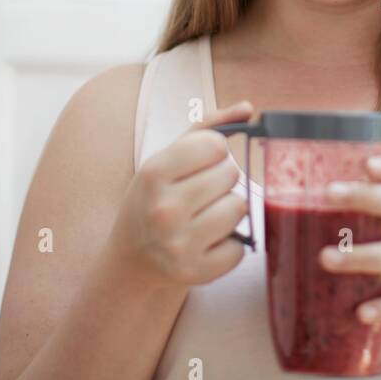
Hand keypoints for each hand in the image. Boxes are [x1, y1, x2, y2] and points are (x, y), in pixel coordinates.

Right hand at [109, 100, 254, 287]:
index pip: (216, 145)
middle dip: (222, 182)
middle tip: (200, 195)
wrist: (132, 258)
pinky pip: (240, 248)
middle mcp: (164, 208)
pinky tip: (206, 243)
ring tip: (204, 217)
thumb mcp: (167, 159)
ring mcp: (178, 244)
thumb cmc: (155, 199)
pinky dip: (230, 245)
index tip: (200, 165)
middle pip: (231, 175)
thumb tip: (248, 107)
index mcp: (154, 173)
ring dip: (229, 211)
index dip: (214, 153)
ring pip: (239, 208)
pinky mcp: (194, 272)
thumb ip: (207, 127)